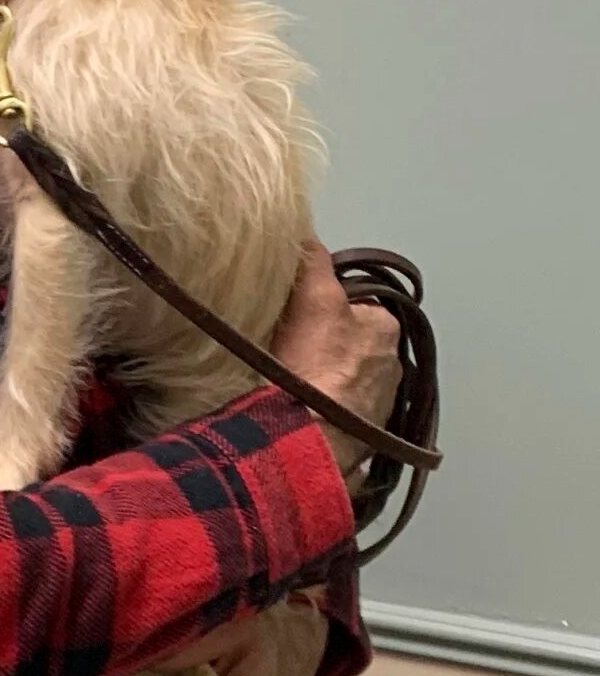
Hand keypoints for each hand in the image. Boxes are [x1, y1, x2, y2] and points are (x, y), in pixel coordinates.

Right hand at [272, 240, 402, 474]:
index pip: (350, 301)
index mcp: (386, 328)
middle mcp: (392, 367)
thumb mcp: (313, 300)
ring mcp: (378, 407)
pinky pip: (338, 414)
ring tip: (285, 382)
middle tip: (283, 347)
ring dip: (321, 380)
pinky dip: (321, 410)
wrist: (306, 441)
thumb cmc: (314, 369)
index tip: (291, 312)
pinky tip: (296, 410)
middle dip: (322, 343)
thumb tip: (306, 233)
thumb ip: (313, 262)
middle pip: (347, 341)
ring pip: (342, 379)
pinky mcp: (362, 439)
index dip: (317, 302)